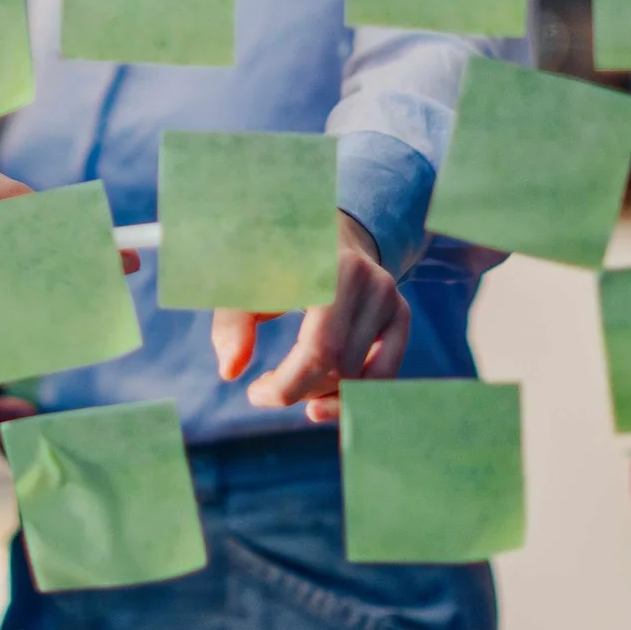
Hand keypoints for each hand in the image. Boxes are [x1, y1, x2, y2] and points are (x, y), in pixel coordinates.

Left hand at [212, 214, 410, 423]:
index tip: (255, 393)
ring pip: (363, 376)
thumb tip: (230, 371)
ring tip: (294, 387)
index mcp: (327, 266)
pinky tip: (322, 404)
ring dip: (323, 394)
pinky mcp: (400, 312)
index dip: (287, 386)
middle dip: (300, 389)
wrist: (319, 225)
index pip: (318, 350)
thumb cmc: (271, 256)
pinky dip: (354, 396)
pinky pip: (385, 373)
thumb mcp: (244, 281)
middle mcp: (367, 279)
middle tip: (269, 386)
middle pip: (340, 367)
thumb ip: (233, 322)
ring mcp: (389, 295)